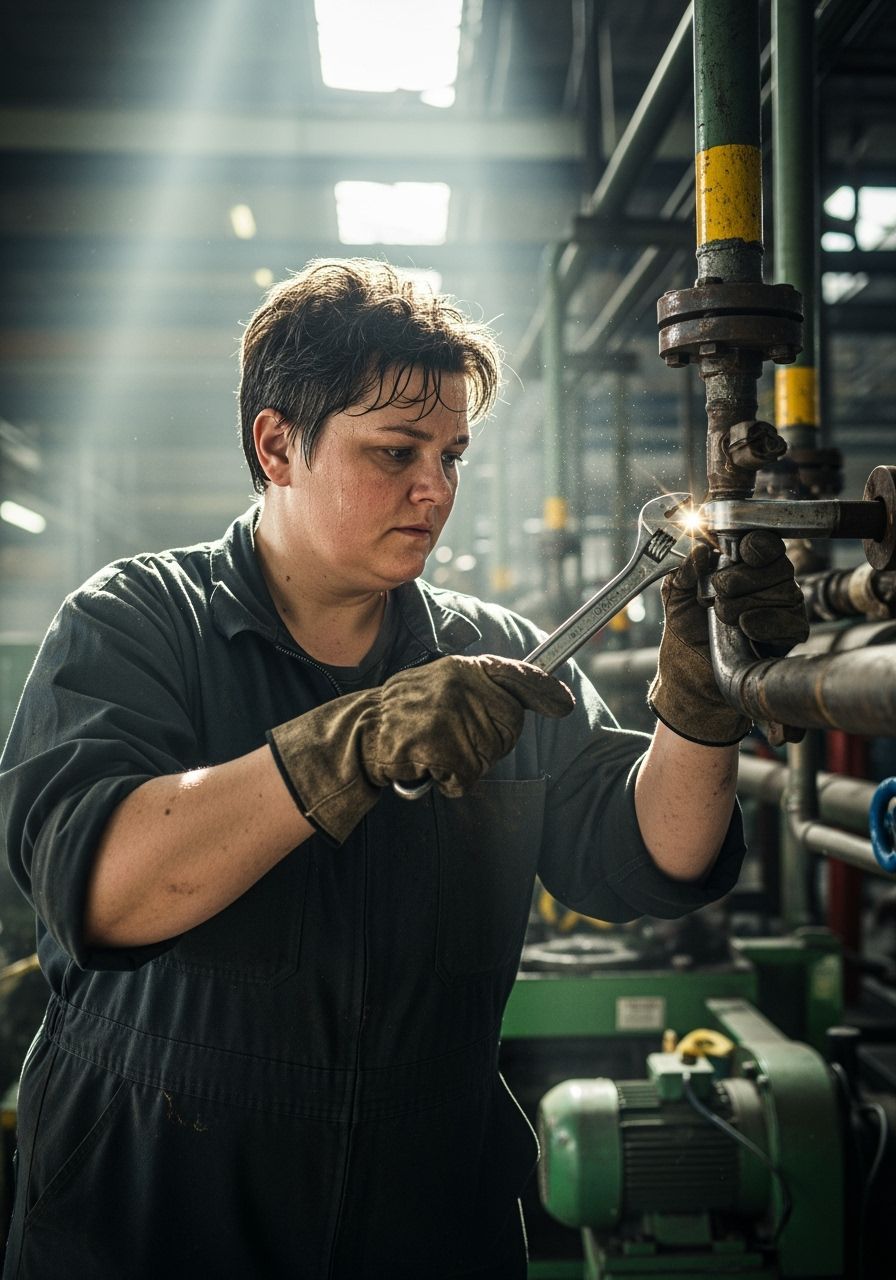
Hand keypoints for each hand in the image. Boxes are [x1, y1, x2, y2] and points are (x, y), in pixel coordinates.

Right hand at [268, 654, 574, 842]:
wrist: (359, 733)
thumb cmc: (405, 714)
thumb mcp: (440, 685)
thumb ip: (478, 686)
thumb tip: (527, 695)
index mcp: (461, 668)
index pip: (513, 674)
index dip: (542, 690)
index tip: (563, 704)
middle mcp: (456, 684)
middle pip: (508, 726)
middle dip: (491, 744)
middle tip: (458, 742)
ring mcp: (445, 713)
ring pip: (486, 756)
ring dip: (465, 765)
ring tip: (436, 752)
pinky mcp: (434, 744)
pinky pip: (464, 776)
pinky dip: (450, 781)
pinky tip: (428, 767)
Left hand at [648, 530, 808, 745]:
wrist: (690, 678)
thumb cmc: (687, 634)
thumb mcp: (675, 599)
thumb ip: (683, 572)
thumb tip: (699, 551)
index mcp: (743, 566)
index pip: (764, 543)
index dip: (756, 544)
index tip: (740, 552)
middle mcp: (769, 582)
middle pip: (777, 565)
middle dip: (741, 579)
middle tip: (717, 595)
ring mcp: (783, 608)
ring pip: (785, 592)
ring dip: (747, 603)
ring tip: (724, 618)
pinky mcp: (790, 635)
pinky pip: (793, 621)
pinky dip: (767, 622)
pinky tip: (746, 627)